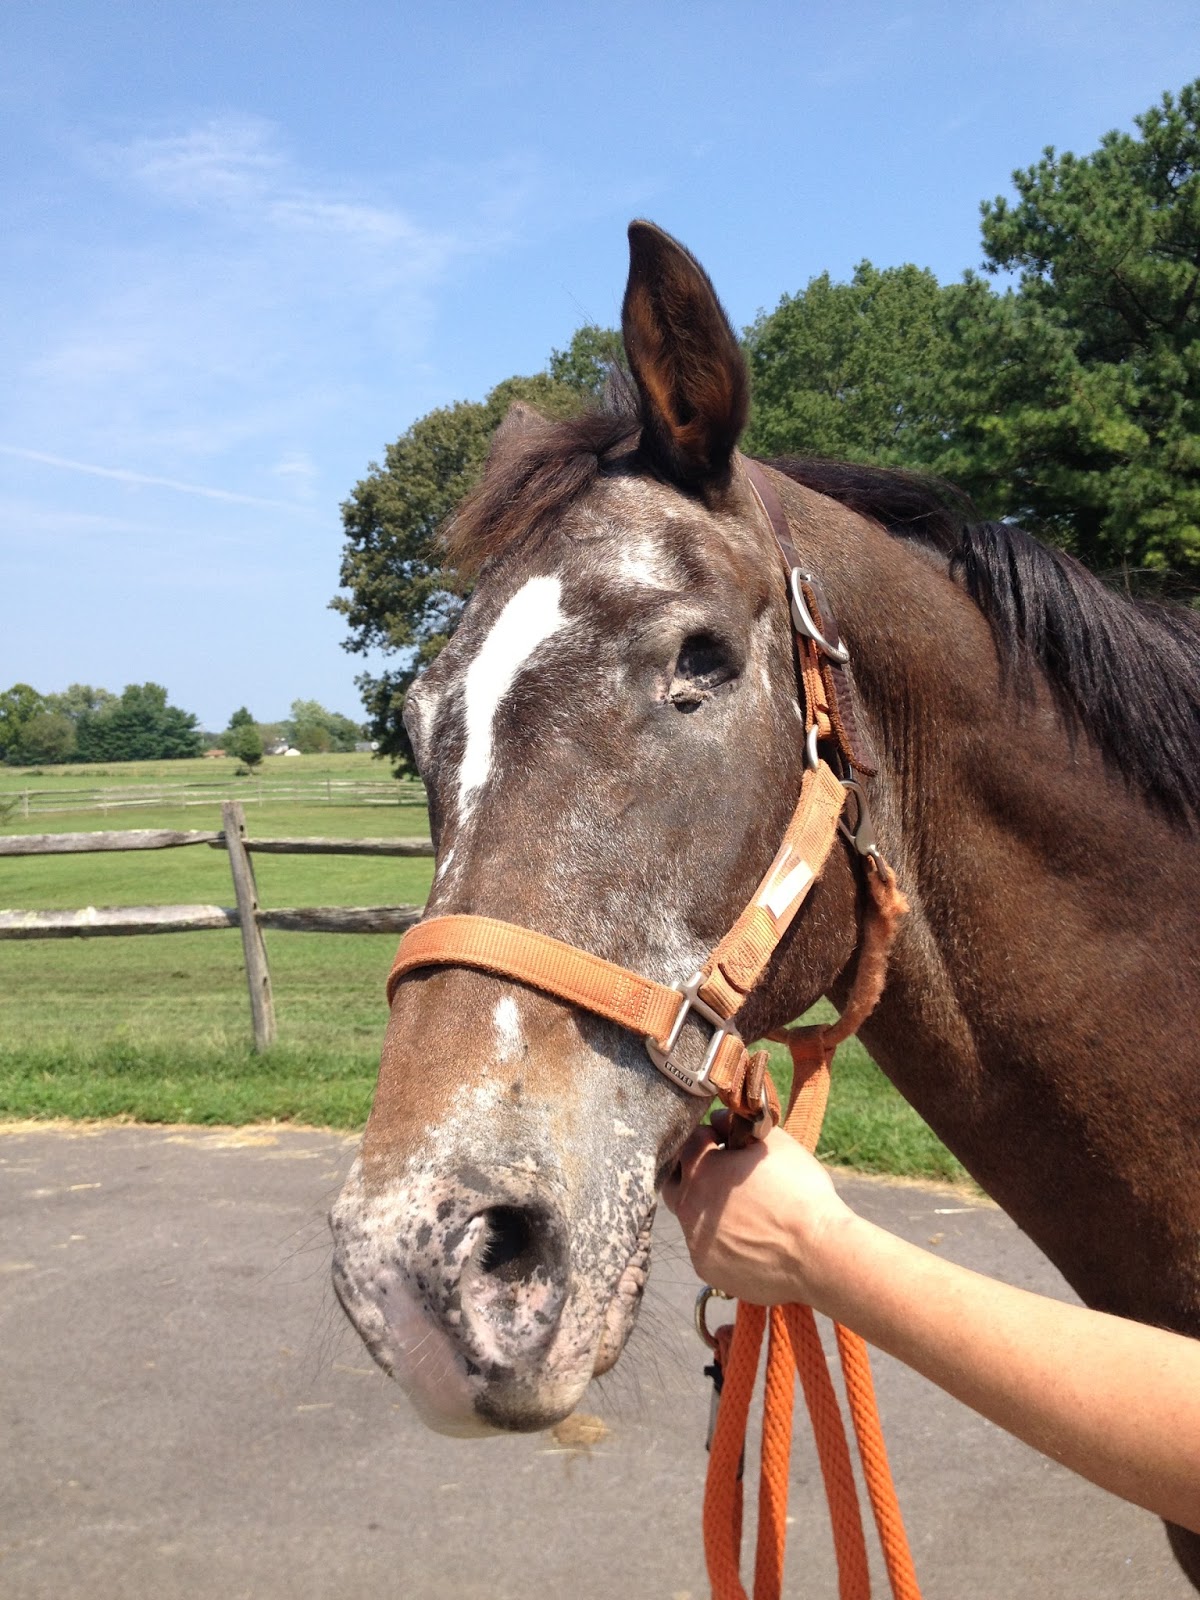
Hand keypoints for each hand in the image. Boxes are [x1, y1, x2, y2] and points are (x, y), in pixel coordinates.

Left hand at [661, 1110, 855, 1306]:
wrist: (817, 1252)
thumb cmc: (800, 1192)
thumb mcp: (776, 1143)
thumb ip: (740, 1125)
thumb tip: (719, 1120)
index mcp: (700, 1168)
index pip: (691, 1141)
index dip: (711, 1137)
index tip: (728, 1143)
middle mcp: (688, 1204)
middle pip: (674, 1180)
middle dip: (692, 1172)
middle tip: (722, 1174)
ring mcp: (694, 1240)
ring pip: (690, 1217)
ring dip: (708, 1209)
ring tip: (742, 1211)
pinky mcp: (706, 1268)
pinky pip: (706, 1246)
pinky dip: (720, 1239)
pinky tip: (747, 1238)